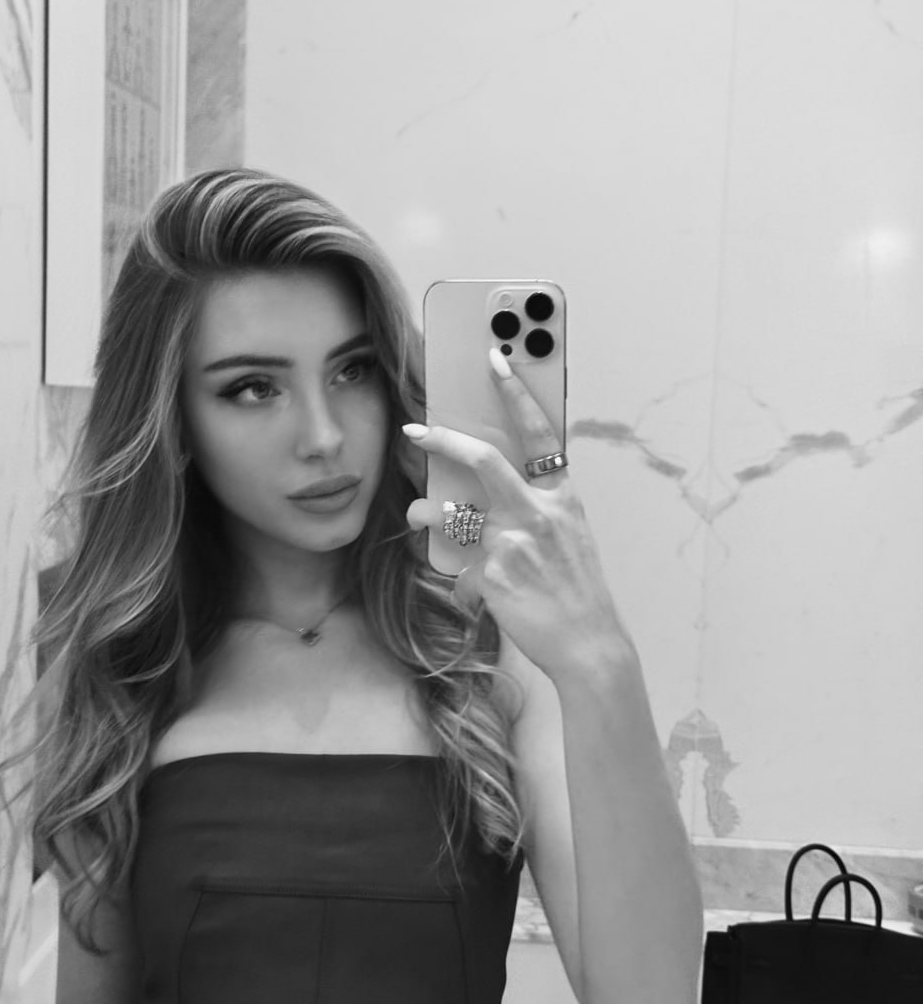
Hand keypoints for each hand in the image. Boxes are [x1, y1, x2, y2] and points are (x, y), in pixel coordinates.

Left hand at [403, 350, 631, 680]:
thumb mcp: (569, 537)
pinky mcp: (492, 576)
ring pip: (452, 516)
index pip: (540, 433)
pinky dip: (463, 583)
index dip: (516, 393)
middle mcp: (538, 514)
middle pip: (483, 461)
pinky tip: (477, 595)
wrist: (588, 645)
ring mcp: (514, 544)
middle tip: (414, 430)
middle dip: (442, 441)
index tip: (497, 358)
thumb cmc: (577, 592)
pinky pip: (460, 571)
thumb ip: (535, 509)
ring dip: (425, 515)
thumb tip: (485, 496)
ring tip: (416, 516)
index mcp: (561, 498)